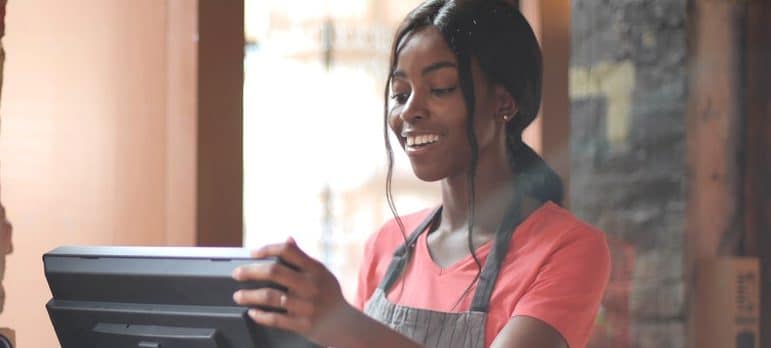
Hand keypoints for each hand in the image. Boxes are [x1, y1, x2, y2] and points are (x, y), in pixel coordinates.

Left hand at [232, 237, 350, 345]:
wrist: (345, 325)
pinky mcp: (301, 324)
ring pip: (270, 297)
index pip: (287, 251)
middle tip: (237, 274)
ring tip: (238, 296)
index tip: (253, 253)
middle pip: (274, 272)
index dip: (267, 249)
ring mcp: (305, 305)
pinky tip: (252, 312)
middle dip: (250, 271)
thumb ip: (303, 258)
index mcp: (314, 269)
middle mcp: (310, 285)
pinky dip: (260, 316)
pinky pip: (275, 319)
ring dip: (249, 296)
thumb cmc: (330, 296)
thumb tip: (288, 239)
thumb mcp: (321, 272)